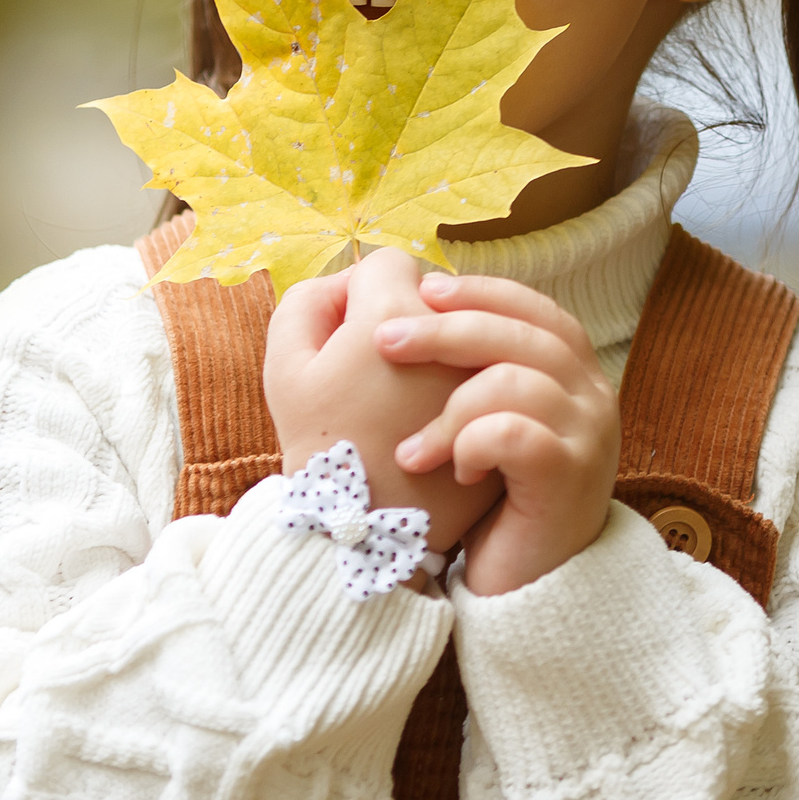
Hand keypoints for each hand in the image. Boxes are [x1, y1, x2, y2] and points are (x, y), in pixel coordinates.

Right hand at [262, 248, 505, 552]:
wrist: (364, 534)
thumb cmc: (320, 446)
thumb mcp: (285, 366)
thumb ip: (310, 301)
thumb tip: (353, 281)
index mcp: (397, 316)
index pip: (391, 265)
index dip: (361, 295)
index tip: (352, 336)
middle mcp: (457, 336)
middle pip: (441, 293)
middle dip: (413, 316)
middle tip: (382, 365)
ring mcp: (490, 375)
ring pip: (475, 330)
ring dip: (449, 345)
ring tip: (413, 391)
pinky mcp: (513, 413)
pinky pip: (494, 373)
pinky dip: (473, 382)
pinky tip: (442, 416)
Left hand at [377, 271, 619, 595]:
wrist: (528, 592)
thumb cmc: (496, 503)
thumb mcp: (490, 423)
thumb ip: (480, 372)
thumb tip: (428, 308)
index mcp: (577, 377)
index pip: (536, 309)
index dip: (481, 293)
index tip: (423, 291)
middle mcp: (595, 399)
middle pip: (521, 335)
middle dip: (445, 331)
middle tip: (386, 342)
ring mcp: (590, 439)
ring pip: (512, 381)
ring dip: (448, 409)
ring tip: (414, 448)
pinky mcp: (570, 480)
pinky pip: (513, 433)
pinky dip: (470, 444)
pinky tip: (454, 471)